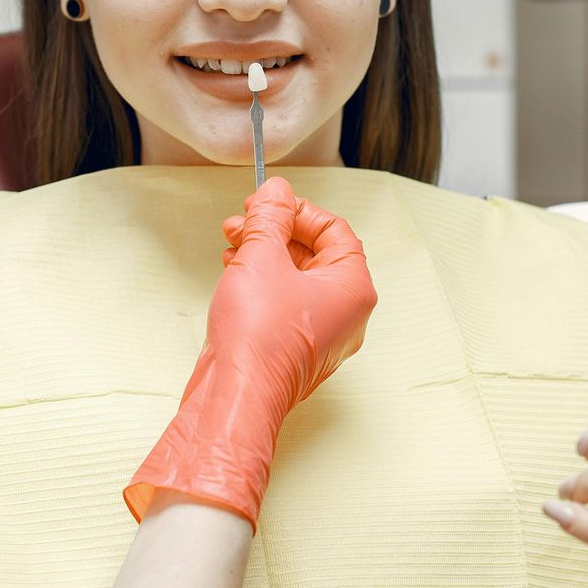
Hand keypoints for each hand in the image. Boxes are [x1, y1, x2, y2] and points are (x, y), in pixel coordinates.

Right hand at [124, 177, 377, 526]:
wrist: (235, 394)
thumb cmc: (259, 338)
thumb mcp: (262, 257)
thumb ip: (270, 217)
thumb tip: (276, 194)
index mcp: (353, 288)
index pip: (335, 231)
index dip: (299, 210)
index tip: (269, 203)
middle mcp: (345, 313)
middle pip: (315, 253)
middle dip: (276, 231)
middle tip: (246, 220)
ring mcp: (320, 334)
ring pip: (296, 278)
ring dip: (264, 254)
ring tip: (233, 243)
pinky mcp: (293, 347)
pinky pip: (284, 302)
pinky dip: (261, 282)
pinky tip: (234, 272)